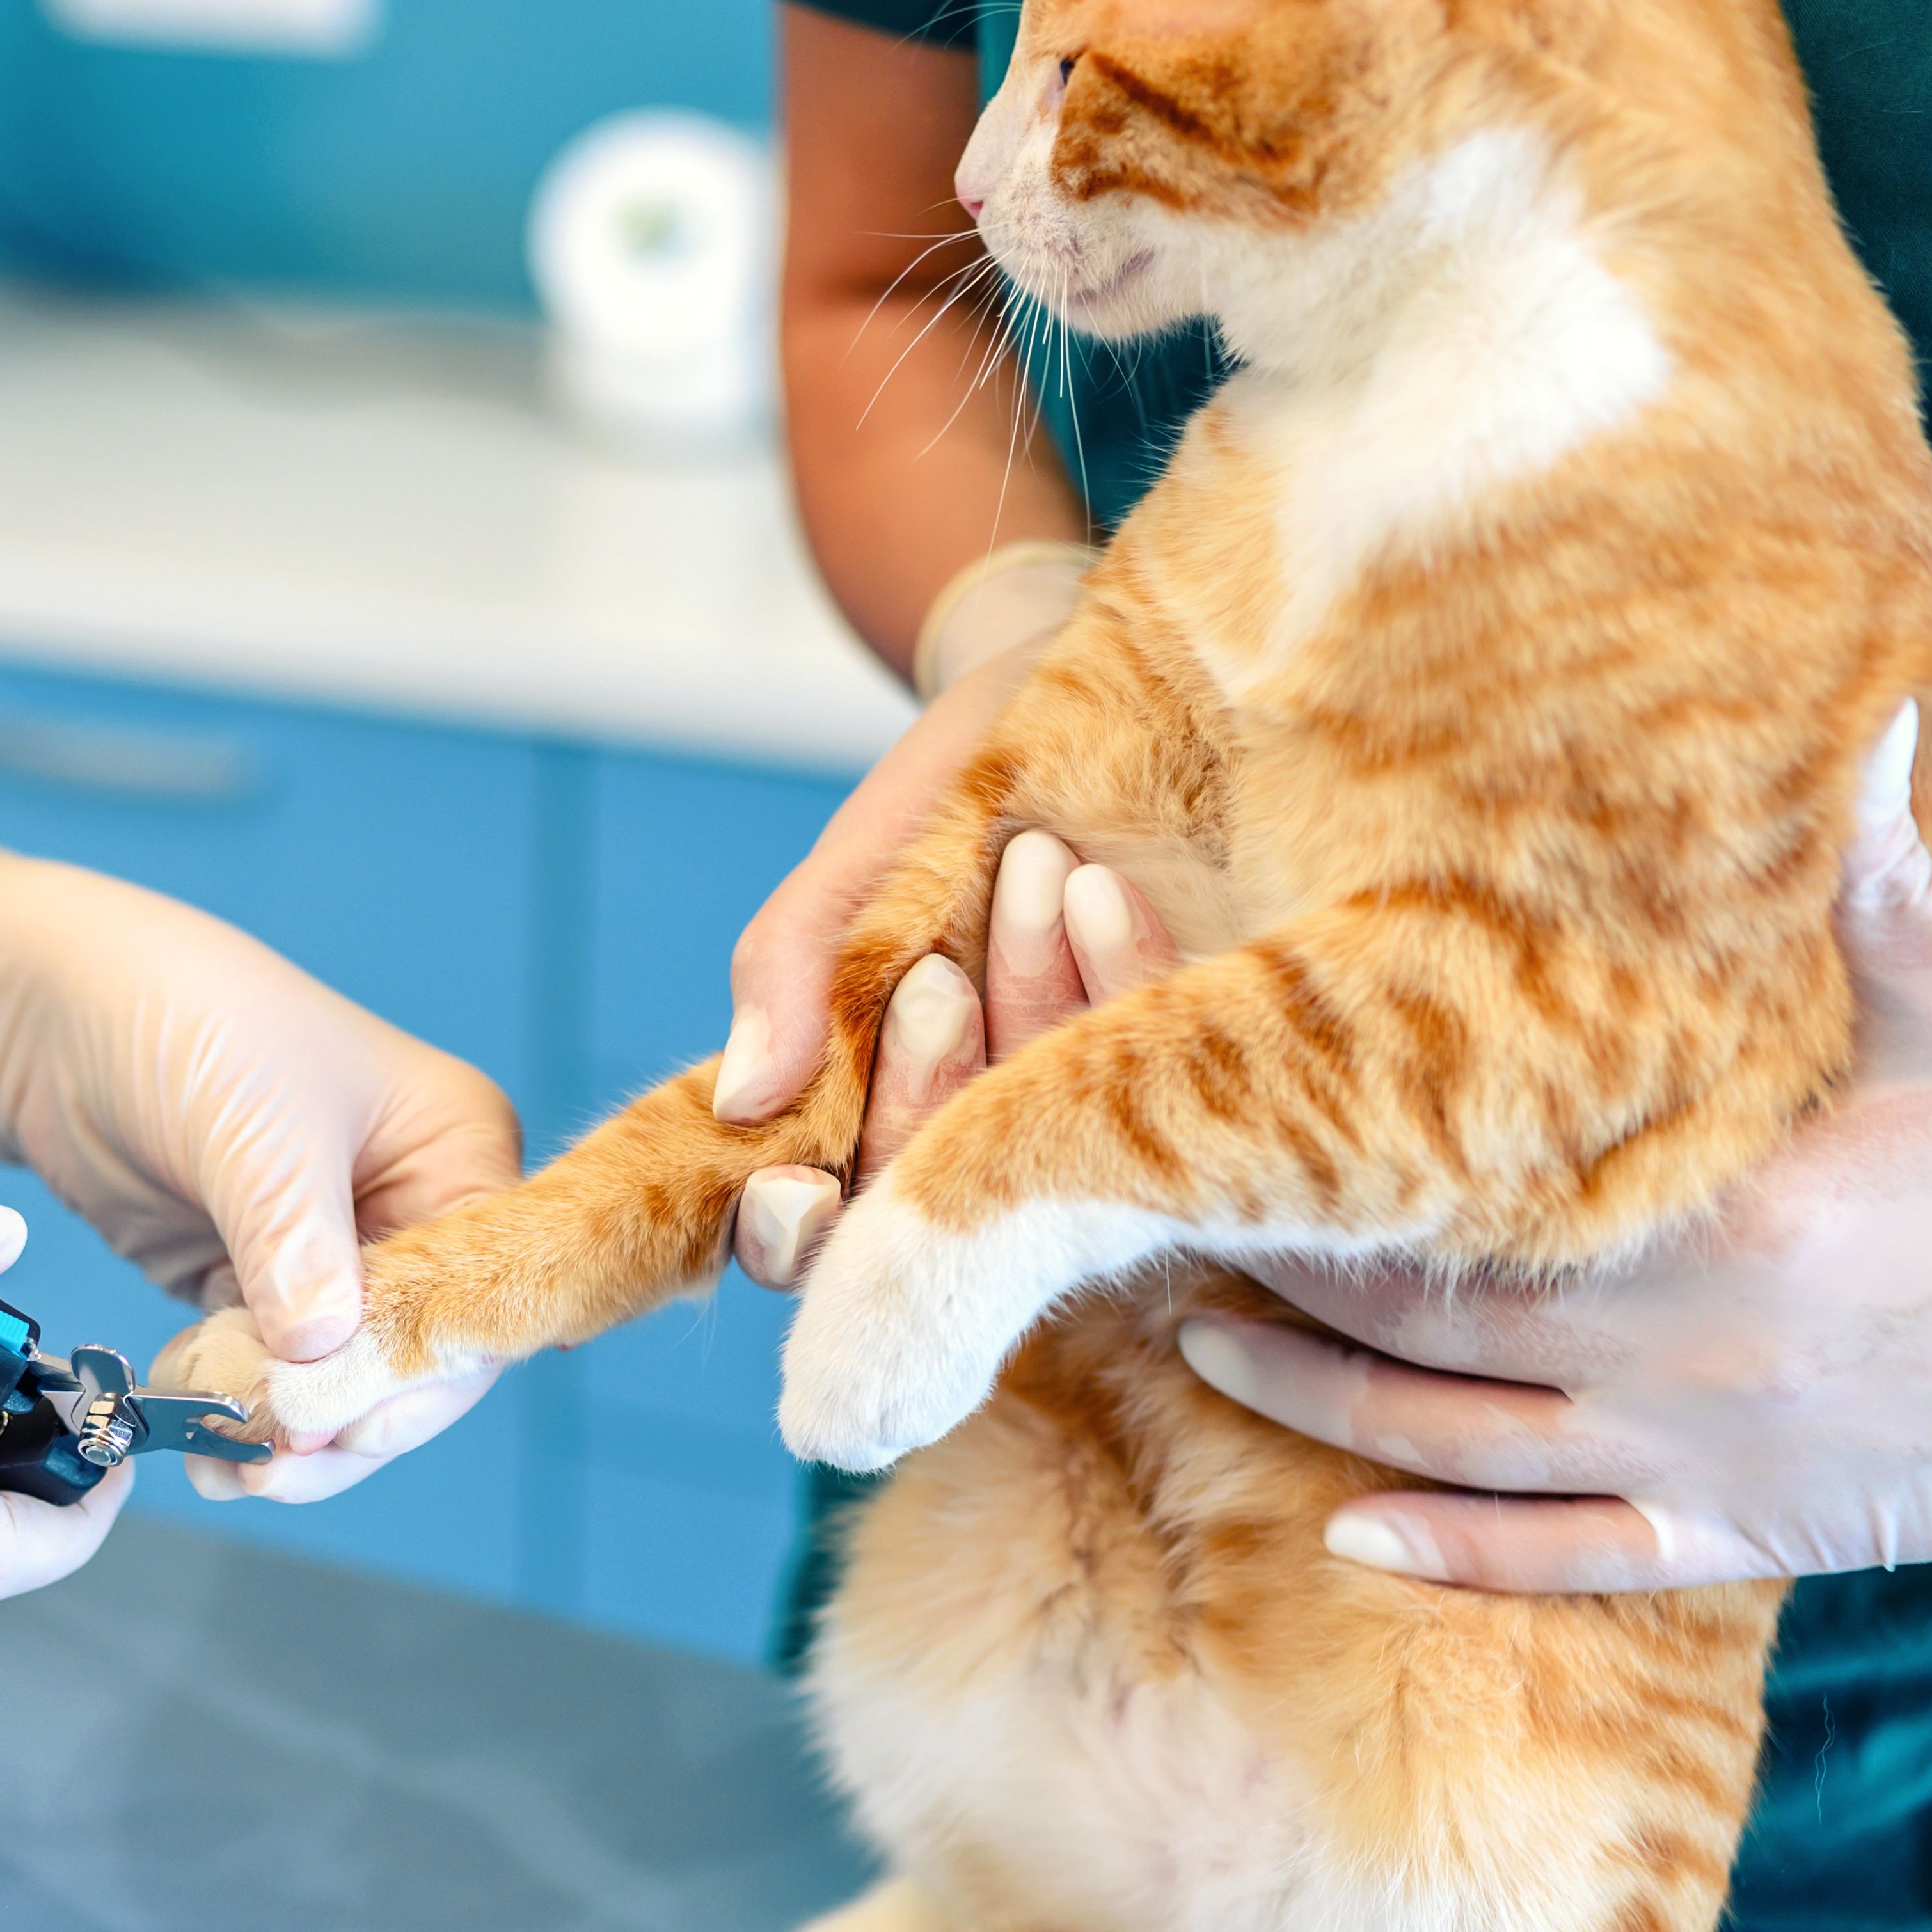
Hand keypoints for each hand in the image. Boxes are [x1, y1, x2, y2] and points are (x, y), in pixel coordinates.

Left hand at [0, 844, 522, 1499]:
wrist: (41, 1011)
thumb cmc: (174, 1017)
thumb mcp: (251, 1125)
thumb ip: (293, 1242)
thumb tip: (325, 1351)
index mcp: (454, 1149)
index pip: (475, 1290)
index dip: (421, 1368)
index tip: (349, 1421)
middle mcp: (412, 1208)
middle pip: (416, 1358)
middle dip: (347, 1418)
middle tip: (275, 1461)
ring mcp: (332, 1254)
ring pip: (342, 1386)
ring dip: (289, 1436)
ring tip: (228, 1465)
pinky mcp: (255, 1287)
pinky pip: (272, 1380)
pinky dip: (240, 1418)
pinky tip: (199, 1443)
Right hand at [732, 824, 1177, 1287]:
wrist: (1098, 696)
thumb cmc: (960, 783)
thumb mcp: (863, 854)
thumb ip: (793, 964)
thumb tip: (744, 1099)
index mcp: (862, 1105)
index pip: (803, 1230)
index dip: (789, 1235)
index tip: (799, 1188)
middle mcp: (974, 1136)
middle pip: (927, 1200)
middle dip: (925, 1094)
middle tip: (937, 980)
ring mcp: (1084, 1117)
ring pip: (1040, 1137)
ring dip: (1026, 1005)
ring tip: (1034, 866)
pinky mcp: (1187, 1075)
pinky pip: (1148, 1075)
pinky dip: (1118, 982)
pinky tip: (1102, 893)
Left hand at [1179, 722, 1931, 1587]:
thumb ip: (1866, 868)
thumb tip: (1823, 708)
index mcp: (1714, 1209)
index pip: (1436, 1171)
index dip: (1292, 1129)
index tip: (1195, 1080)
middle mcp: (1680, 1351)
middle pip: (1396, 1311)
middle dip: (1247, 1256)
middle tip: (1121, 1207)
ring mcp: (1714, 1458)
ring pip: (1446, 1447)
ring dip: (1304, 1404)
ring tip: (1187, 1344)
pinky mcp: (1766, 1533)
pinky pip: (1573, 1563)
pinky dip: (1452, 1555)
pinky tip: (1351, 1538)